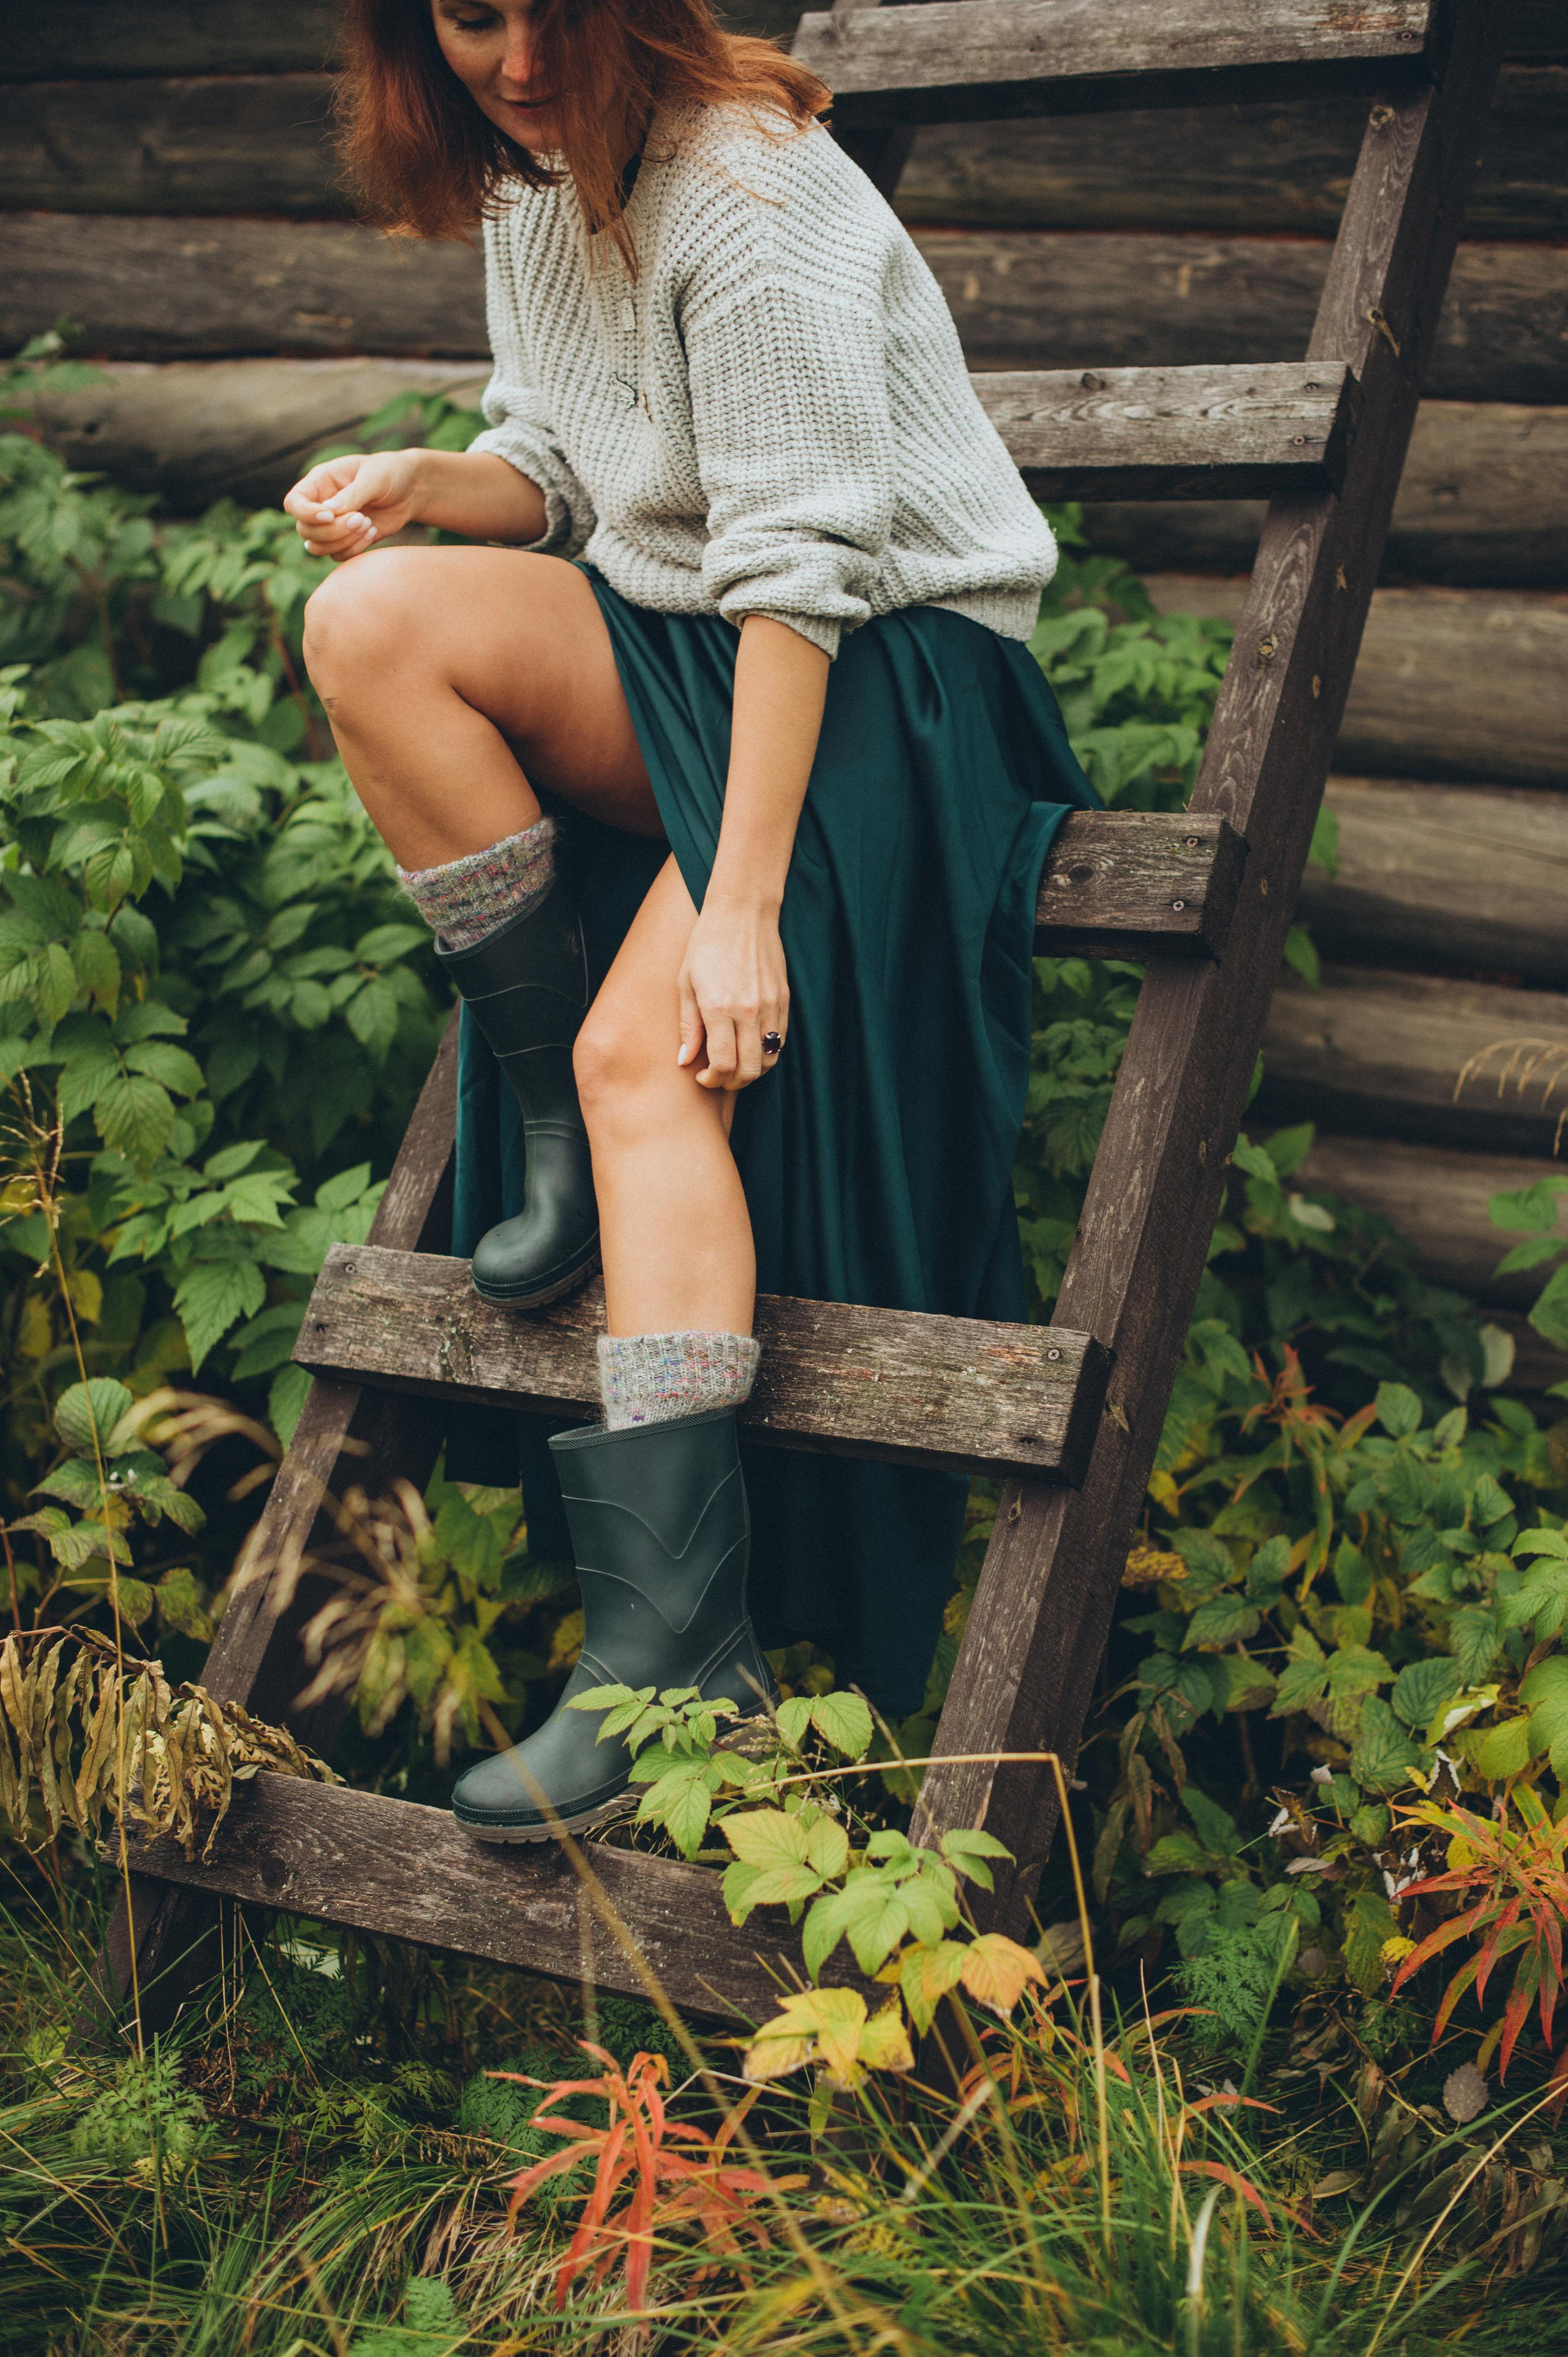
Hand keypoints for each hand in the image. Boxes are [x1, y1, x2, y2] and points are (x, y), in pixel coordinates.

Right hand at [282, 450, 424, 561]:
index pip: (294, 503)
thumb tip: (330, 511)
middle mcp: (320, 504)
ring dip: (342, 542)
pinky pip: (337, 556)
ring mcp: (331, 525)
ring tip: (368, 524)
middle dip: (332, 531)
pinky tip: (373, 531)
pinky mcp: (346, 540)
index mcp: (320, 482)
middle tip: (361, 518)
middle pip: (304, 530)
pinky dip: (355, 549)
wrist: (411, 490)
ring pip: (317, 548)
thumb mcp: (373, 477)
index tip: (330, 515)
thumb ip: (352, 494)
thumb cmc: (390, 473)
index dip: (306, 513)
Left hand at [677, 896, 787, 1091]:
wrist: (742, 913)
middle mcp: (749, 1010)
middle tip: (718, 1077)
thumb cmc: (707, 945)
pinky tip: (750, 1045)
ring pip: (770, 1059)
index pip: (723, 1064)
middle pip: (749, 1070)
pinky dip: (766, 1052)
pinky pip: (780, 1040)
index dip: (713, 1080)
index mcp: (719, 1007)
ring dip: (752, 1070)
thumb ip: (687, 1025)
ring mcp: (771, 1006)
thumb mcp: (686, 983)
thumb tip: (685, 1061)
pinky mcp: (784, 1000)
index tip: (702, 1078)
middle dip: (732, 1082)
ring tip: (735, 1064)